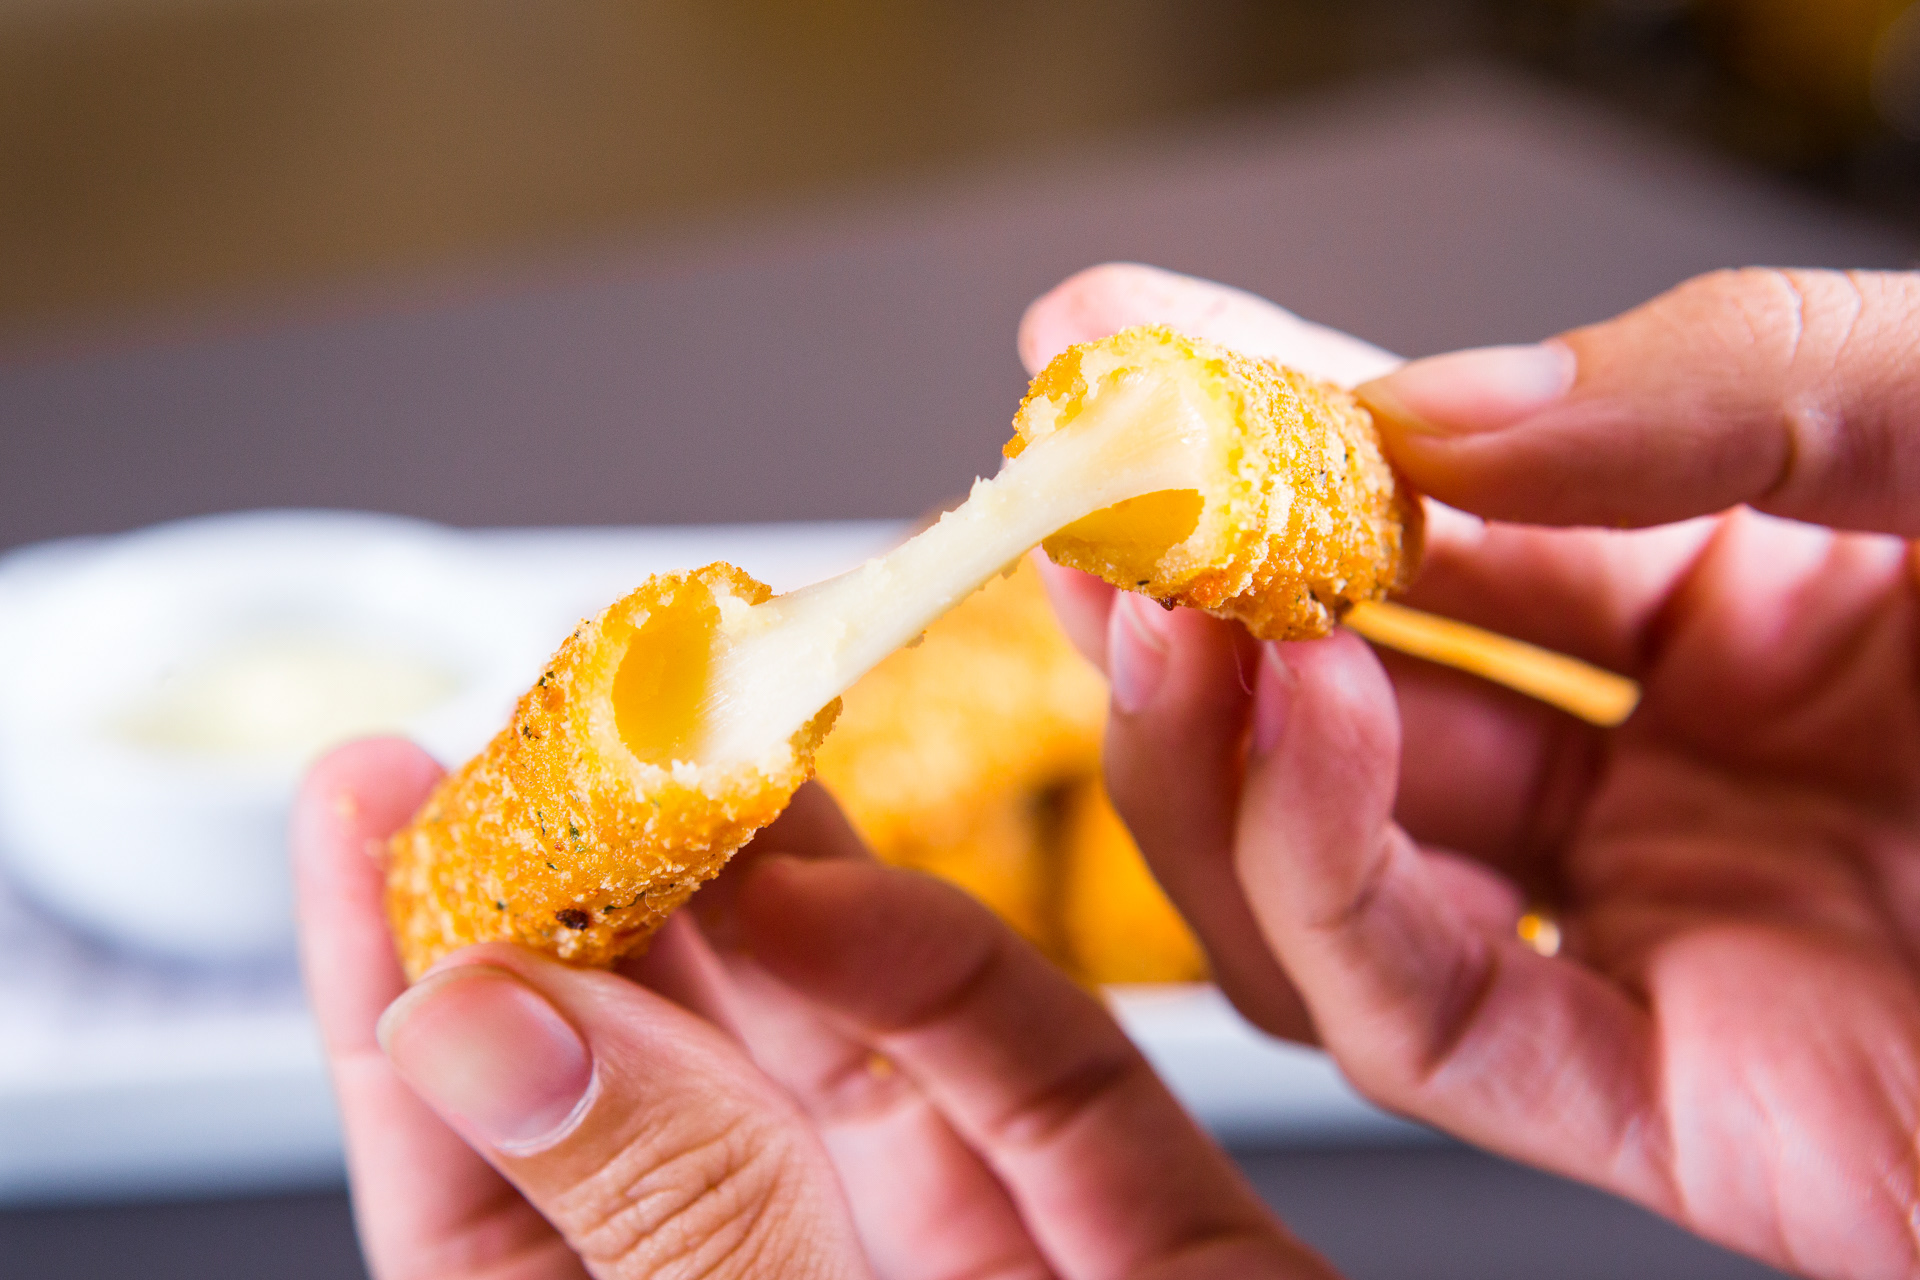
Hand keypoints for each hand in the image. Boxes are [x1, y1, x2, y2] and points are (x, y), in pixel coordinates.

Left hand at [293, 738, 1337, 1278]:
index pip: (483, 1217)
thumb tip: (477, 1028)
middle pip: (671, 1093)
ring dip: (768, 882)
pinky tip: (838, 881)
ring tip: (684, 732)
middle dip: (598, 896)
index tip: (367, 807)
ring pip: (856, 1052)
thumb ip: (668, 1246)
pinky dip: (949, 979)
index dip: (413, 1003)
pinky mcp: (1171, 1262)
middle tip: (533, 723)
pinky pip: (1054, 1094)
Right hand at [1021, 263, 1919, 1278]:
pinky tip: (1291, 735)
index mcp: (1756, 582)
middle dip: (1193, 579)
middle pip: (1353, 674)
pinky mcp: (1673, 1105)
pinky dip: (1316, 879)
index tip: (1113, 341)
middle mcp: (1678, 760)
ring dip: (1211, 738)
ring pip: (1333, 861)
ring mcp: (1660, 934)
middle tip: (1079, 483)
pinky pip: (1425, 1013)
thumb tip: (1440, 408)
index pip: (1448, 493)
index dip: (1268, 410)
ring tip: (1162, 610)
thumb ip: (1726, 382)